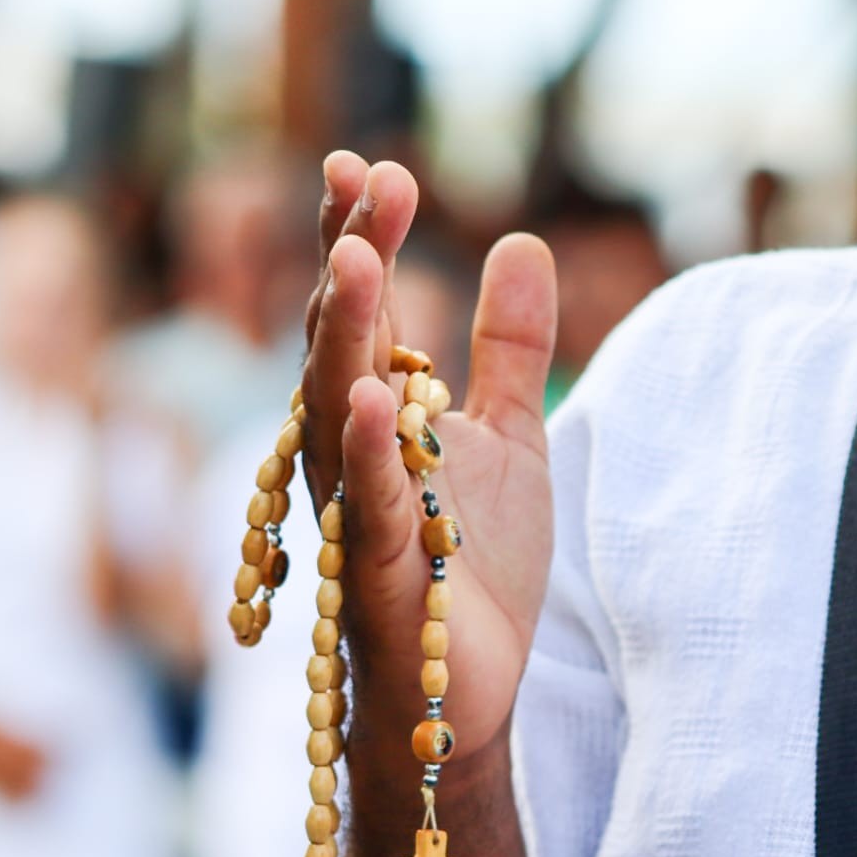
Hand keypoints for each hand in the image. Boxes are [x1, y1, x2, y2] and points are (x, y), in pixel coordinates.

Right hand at [299, 151, 557, 768]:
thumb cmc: (475, 568)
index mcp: (377, 415)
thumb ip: (510, 347)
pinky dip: (367, 454)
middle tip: (367, 181)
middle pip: (336, 344)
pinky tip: (372, 396)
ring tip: (355, 258)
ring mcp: (354, 512)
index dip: (361, 239)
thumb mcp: (510, 438)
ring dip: (341, 336)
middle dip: (347, 261)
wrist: (472, 689)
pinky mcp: (377, 576)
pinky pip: (369, 507)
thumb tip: (522, 240)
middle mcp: (349, 454)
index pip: (362, 312)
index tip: (373, 166)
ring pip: (334, 413)